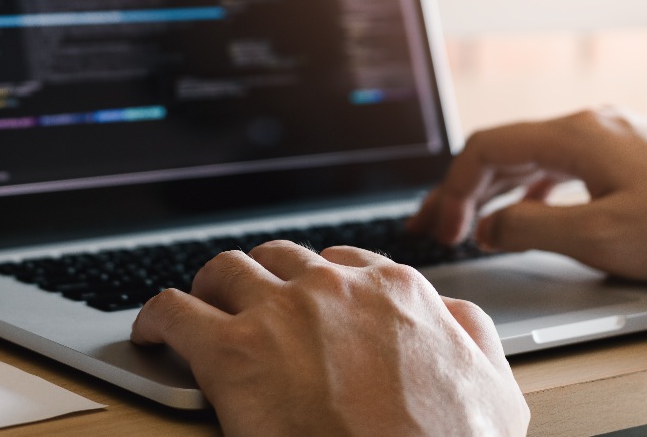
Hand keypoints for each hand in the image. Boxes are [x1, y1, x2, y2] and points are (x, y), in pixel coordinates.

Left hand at [131, 241, 528, 436]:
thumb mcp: (493, 388)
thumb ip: (471, 335)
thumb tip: (451, 315)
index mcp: (394, 292)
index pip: (341, 262)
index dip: (316, 284)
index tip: (302, 301)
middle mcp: (333, 288)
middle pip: (279, 259)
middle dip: (261, 278)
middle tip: (248, 304)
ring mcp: (280, 314)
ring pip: (225, 270)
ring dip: (210, 288)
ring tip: (201, 308)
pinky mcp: (232, 352)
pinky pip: (174, 310)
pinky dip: (156, 318)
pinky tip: (152, 333)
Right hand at [409, 108, 646, 282]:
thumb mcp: (601, 237)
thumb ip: (531, 228)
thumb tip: (487, 229)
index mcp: (575, 135)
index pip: (486, 149)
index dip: (452, 189)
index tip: (443, 229)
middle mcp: (590, 126)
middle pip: (503, 151)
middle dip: (461, 190)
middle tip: (431, 226)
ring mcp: (613, 137)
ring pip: (531, 158)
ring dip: (492, 191)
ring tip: (464, 222)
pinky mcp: (632, 156)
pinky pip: (561, 166)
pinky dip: (529, 190)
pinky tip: (524, 212)